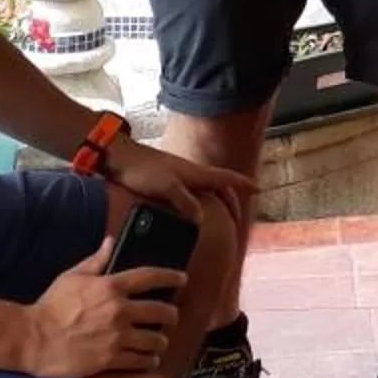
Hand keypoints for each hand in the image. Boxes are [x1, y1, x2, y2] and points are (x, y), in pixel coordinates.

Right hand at [22, 237, 182, 377]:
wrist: (33, 339)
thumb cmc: (50, 306)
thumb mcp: (71, 276)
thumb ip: (96, 260)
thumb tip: (111, 242)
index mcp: (110, 287)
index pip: (151, 277)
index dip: (171, 277)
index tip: (182, 279)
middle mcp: (119, 311)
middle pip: (160, 311)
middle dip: (171, 314)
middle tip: (172, 316)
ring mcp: (117, 337)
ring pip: (155, 339)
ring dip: (161, 340)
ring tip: (160, 341)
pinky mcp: (111, 359)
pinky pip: (141, 361)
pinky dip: (149, 360)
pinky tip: (150, 359)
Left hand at [100, 138, 256, 221]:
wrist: (118, 158)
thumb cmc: (142, 170)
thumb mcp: (166, 187)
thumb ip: (185, 202)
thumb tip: (201, 219)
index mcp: (195, 173)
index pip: (226, 178)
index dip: (243, 184)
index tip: (258, 189)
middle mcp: (191, 173)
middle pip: (220, 185)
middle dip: (232, 198)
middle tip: (238, 214)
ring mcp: (179, 176)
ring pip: (206, 188)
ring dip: (217, 199)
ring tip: (221, 214)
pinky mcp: (167, 181)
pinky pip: (193, 191)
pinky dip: (200, 200)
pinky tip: (192, 210)